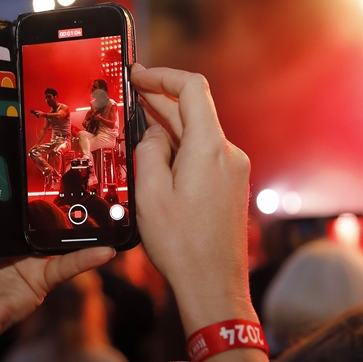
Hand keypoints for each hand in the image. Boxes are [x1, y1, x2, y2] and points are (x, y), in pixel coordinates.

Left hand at [0, 144, 113, 361]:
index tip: (42, 140)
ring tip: (104, 202)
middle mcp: (14, 232)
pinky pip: (68, 264)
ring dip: (83, 220)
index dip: (26, 166)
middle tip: (84, 166)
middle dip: (63, 189)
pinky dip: (87, 257)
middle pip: (44, 204)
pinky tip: (104, 249)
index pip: (13, 184)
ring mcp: (31, 254)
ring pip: (62, 232)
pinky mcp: (42, 278)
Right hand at [130, 65, 254, 331]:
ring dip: (168, 128)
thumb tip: (153, 134)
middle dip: (160, 101)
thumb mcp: (149, 193)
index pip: (192, 88)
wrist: (214, 286)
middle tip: (129, 98)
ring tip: (136, 129)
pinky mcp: (231, 187)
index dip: (163, 75)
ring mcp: (233, 171)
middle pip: (195, 111)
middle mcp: (228, 154)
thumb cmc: (182, 245)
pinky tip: (157, 160)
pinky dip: (180, 149)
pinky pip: (204, 156)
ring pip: (198, 135)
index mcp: (209, 148)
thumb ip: (148, 151)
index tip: (138, 76)